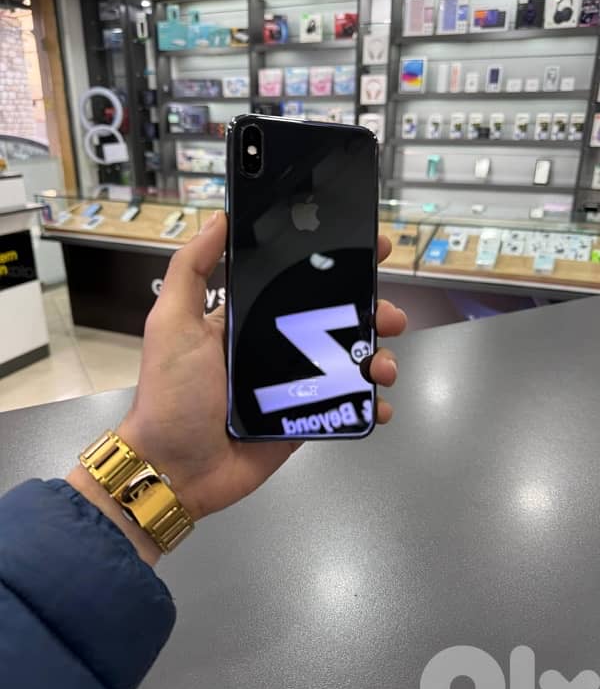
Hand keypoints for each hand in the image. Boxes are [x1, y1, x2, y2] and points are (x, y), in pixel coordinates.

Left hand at [117, 210, 406, 524]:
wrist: (176, 469)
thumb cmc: (171, 394)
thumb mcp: (172, 323)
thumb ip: (190, 269)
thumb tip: (219, 219)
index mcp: (249, 319)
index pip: (299, 282)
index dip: (335, 264)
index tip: (368, 249)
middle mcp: (276, 346)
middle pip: (336, 320)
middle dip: (370, 311)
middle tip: (388, 315)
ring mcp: (295, 385)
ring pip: (349, 361)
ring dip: (376, 356)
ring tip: (382, 365)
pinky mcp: (305, 421)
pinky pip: (347, 407)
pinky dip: (371, 404)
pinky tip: (382, 403)